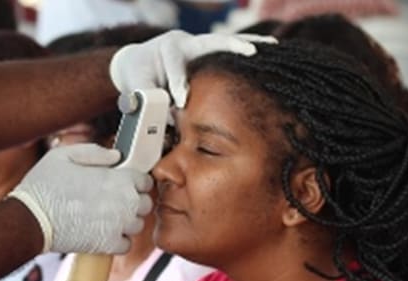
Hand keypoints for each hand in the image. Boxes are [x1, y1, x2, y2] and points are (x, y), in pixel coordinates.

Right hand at [9, 143, 152, 253]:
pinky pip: (126, 244)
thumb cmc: (44, 185)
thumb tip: (116, 155)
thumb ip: (95, 152)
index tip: (123, 184)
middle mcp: (125, 203)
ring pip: (136, 224)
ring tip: (105, 217)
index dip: (134, 181)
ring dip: (125, 221)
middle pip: (145, 204)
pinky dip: (117, 240)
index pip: (145, 181)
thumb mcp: (65, 155)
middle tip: (112, 201)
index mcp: (120, 178)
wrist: (30, 219)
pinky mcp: (109, 245)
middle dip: (132, 202)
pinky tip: (102, 231)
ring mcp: (119, 225)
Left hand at [109, 30, 275, 106]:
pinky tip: (269, 53)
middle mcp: (187, 43)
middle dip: (232, 46)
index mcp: (168, 47)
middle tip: (250, 52)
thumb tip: (170, 113)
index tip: (180, 100)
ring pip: (225, 44)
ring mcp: (199, 48)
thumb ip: (149, 97)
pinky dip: (246, 52)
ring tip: (272, 46)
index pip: (176, 64)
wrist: (137, 63)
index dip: (178, 82)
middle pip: (211, 41)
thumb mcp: (136, 85)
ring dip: (249, 45)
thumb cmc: (137, 75)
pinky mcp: (205, 56)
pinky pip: (228, 53)